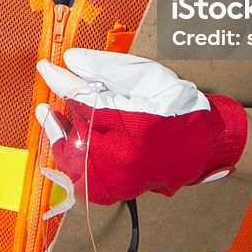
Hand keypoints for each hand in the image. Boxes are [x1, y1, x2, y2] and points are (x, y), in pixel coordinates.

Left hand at [35, 49, 247, 203]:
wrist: (205, 145)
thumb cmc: (181, 106)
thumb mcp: (151, 76)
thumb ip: (110, 67)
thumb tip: (72, 61)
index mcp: (132, 124)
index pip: (82, 99)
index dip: (61, 81)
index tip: (46, 67)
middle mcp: (121, 157)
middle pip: (71, 131)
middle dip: (59, 111)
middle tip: (50, 95)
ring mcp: (116, 179)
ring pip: (70, 157)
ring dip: (59, 135)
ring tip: (51, 115)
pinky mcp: (115, 191)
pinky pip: (80, 175)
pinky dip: (70, 156)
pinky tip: (69, 139)